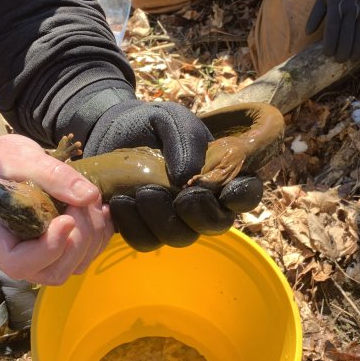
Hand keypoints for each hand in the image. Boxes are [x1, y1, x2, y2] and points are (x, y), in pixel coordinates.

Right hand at [0, 133, 111, 284]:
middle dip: (78, 239)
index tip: (67, 218)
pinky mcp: (51, 247)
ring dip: (92, 238)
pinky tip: (99, 210)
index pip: (20, 264)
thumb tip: (89, 195)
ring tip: (92, 203)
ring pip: (72, 267)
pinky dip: (98, 236)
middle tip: (82, 203)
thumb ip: (53, 175)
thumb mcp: (21, 158)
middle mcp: (13, 254)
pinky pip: (80, 256)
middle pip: (53, 271)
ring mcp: (34, 254)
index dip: (50, 248)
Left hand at [83, 100, 262, 251]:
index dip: (242, 197)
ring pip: (180, 237)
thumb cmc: (153, 124)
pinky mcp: (146, 228)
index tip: (227, 192)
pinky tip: (120, 202)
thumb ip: (186, 140)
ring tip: (140, 193)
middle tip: (180, 195)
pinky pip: (147, 240)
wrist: (114, 130)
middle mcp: (204, 204)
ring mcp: (176, 220)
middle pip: (215, 225)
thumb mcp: (172, 119)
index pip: (246, 195)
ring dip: (162, 219)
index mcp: (222, 177)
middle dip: (198, 213)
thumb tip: (186, 176)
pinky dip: (133, 225)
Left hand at [305, 0, 359, 61]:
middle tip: (339, 60)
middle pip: (347, 35)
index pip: (333, 29)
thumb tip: (307, 33)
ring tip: (350, 59)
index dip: (330, 43)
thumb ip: (314, 16)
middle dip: (343, 51)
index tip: (327, 54)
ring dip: (356, 50)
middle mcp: (352, 9)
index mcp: (336, 6)